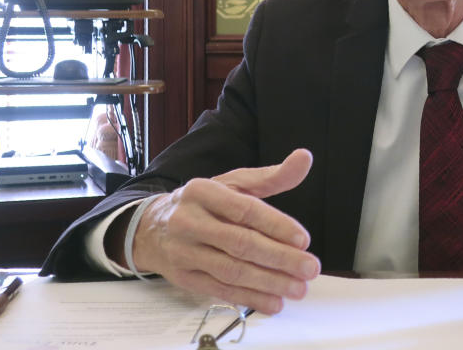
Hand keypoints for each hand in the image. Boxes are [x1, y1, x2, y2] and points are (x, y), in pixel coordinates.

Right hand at [127, 149, 320, 313]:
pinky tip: (274, 302)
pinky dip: (250, 298)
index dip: (276, 226)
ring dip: (269, 283)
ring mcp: (183, 252)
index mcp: (203, 191)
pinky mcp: (183, 278)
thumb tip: (304, 158)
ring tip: (298, 288)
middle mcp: (188, 221)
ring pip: (231, 271)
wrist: (152, 228)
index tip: (303, 240)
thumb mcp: (232, 182)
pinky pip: (220, 290)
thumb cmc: (203, 204)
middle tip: (310, 268)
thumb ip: (271, 176)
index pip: (244, 210)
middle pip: (240, 243)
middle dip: (280, 258)